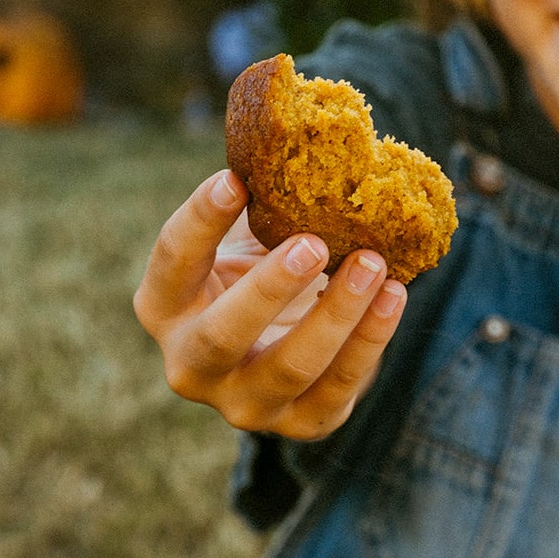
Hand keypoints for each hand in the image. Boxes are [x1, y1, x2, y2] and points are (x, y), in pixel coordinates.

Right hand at [133, 168, 406, 439]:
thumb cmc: (258, 266)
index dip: (199, 221)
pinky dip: (371, 339)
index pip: (171, 263)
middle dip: (268, 289)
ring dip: (336, 313)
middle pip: (221, 336)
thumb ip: (256, 198)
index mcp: (163, 307)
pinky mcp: (302, 423)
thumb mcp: (244, 234)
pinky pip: (340, 387)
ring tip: (373, 263)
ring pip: (289, 367)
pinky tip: (395, 294)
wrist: (289, 336)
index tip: (234, 177)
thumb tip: (297, 134)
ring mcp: (244, 404)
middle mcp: (191, 365)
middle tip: (313, 242)